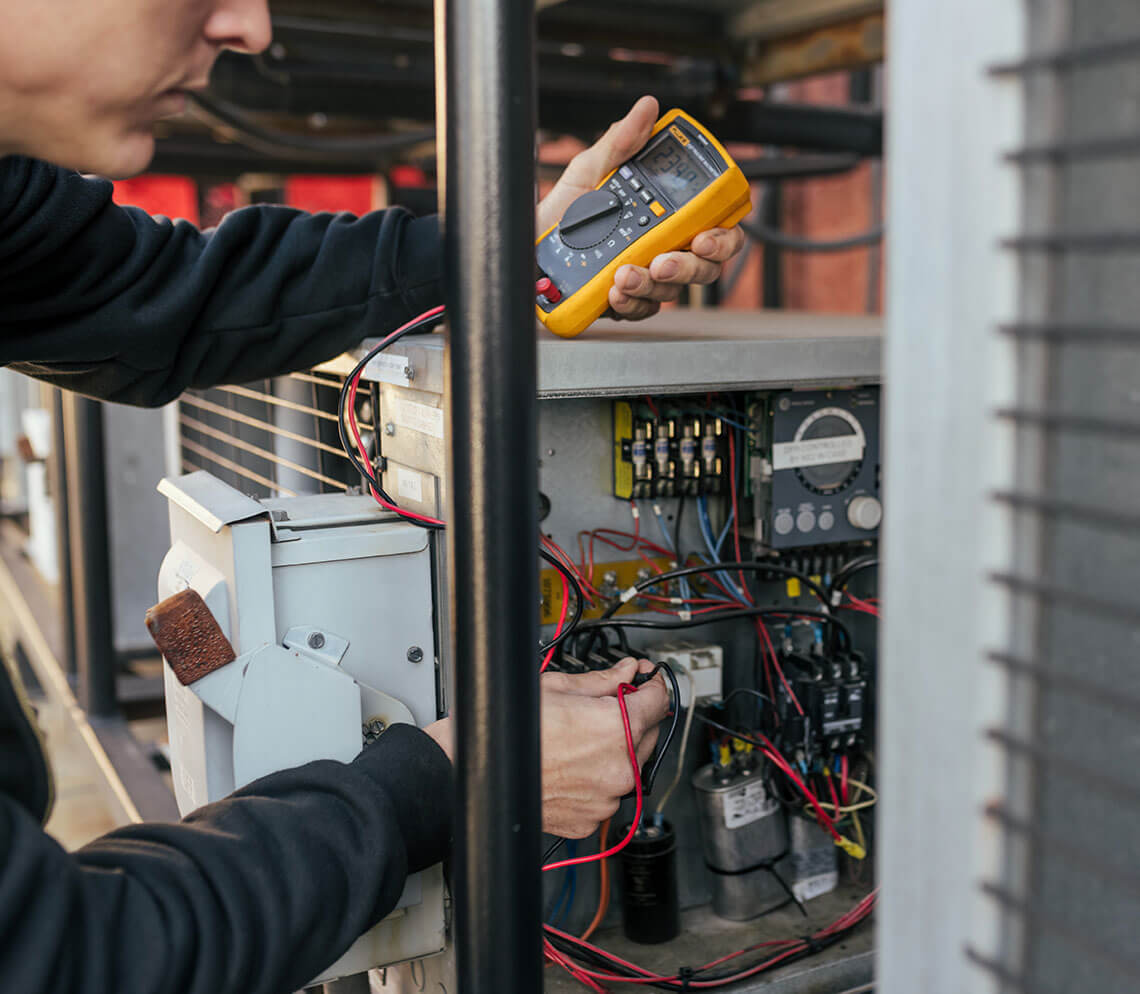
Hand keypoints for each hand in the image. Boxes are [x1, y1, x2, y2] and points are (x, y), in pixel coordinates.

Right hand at [422, 657, 669, 838]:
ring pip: (630, 765)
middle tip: (606, 705)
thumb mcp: (557, 688)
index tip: (644, 679)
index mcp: (616, 728)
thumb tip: (625, 673)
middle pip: (649, 733)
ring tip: (579, 738)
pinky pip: (609, 793)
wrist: (475, 772)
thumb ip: (603, 681)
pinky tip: (572, 763)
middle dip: (634, 716)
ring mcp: (607, 798)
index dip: (651, 684)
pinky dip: (598, 778)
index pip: (660, 700)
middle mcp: (619, 767)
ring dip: (616, 750)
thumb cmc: (509, 730)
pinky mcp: (591, 820)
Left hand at [536, 95, 746, 322]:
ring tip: (625, 273)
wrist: (525, 246)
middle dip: (690, 268)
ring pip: (673, 291)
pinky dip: (631, 303)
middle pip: (705, 267)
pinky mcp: (624, 301)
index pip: (715, 226)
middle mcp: (663, 246)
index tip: (705, 237)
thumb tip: (646, 109)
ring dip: (652, 285)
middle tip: (664, 262)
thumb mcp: (589, 169)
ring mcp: (646, 276)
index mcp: (667, 213)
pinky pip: (641, 309)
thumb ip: (620, 143)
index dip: (723, 236)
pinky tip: (614, 291)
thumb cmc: (562, 210)